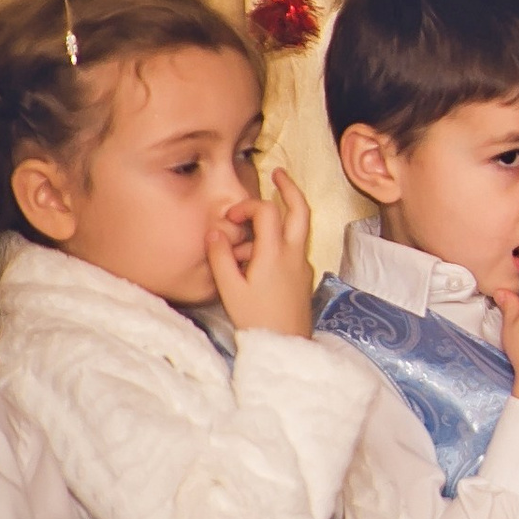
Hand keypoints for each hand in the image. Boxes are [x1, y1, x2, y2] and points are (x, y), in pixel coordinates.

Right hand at [209, 168, 315, 338]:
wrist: (285, 345)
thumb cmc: (256, 319)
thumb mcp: (230, 289)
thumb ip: (221, 257)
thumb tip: (215, 232)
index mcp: (275, 253)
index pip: (267, 211)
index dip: (246, 206)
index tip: (229, 220)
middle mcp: (294, 253)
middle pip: (300, 209)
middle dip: (290, 187)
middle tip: (278, 173)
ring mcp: (302, 263)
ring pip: (298, 228)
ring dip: (278, 219)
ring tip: (244, 239)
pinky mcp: (303, 274)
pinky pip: (292, 247)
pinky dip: (277, 241)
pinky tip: (253, 260)